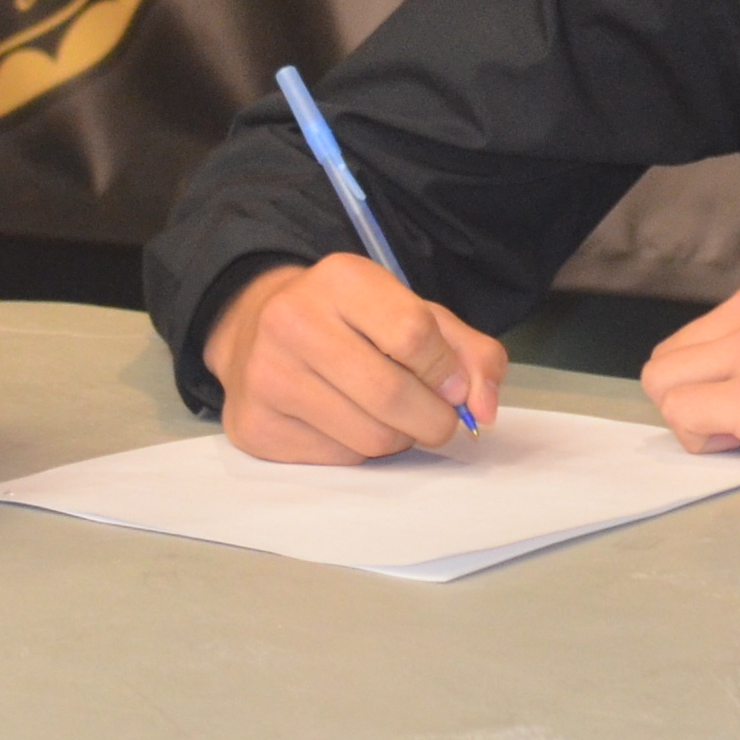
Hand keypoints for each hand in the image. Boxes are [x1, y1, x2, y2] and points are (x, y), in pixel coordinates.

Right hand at [202, 254, 506, 463]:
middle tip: (438, 419)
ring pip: (370, 438)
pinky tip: (346, 423)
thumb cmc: (355, 326)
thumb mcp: (417, 316)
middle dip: (434, 420)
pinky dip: (359, 451)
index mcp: (341, 279)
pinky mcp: (255, 425)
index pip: (413, 334)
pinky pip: (338, 460)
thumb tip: (483, 410)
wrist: (258, 335)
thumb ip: (470, 354)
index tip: (452, 385)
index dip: (447, 371)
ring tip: (388, 416)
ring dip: (398, 438)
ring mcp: (267, 374)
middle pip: (392, 395)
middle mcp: (293, 320)